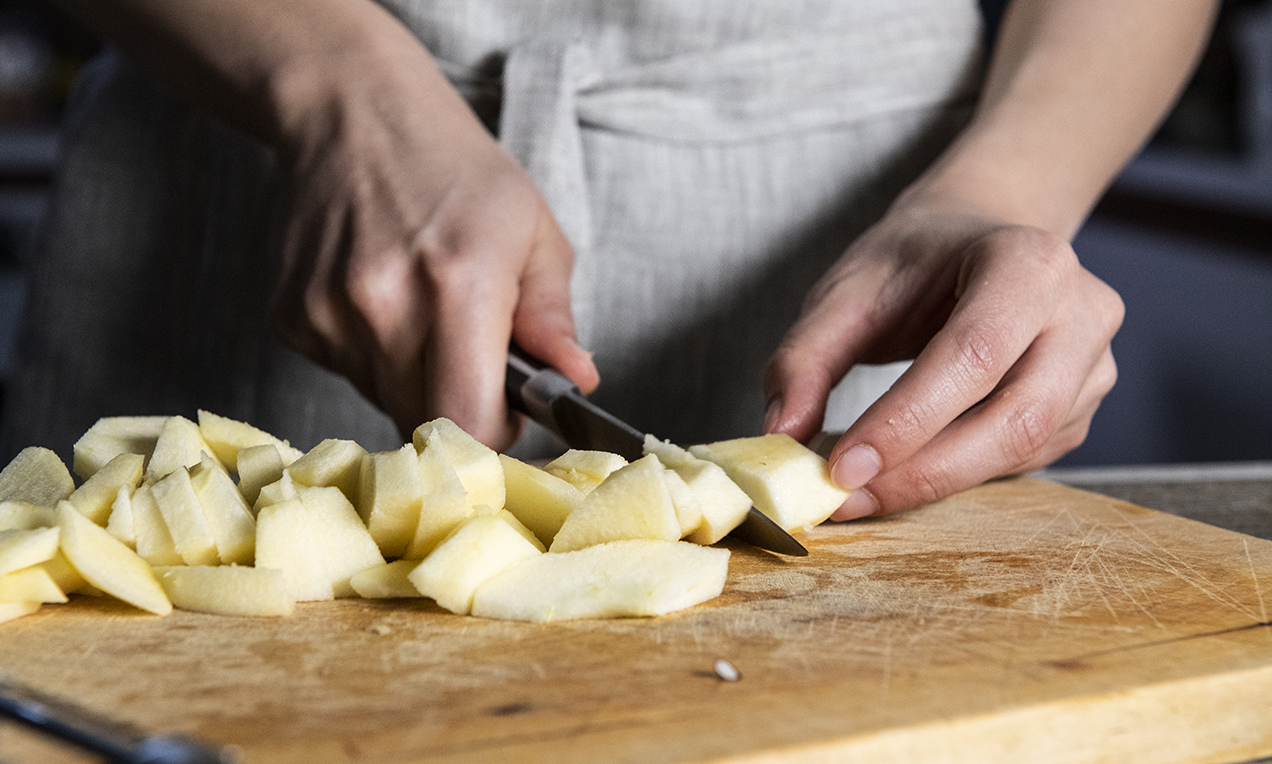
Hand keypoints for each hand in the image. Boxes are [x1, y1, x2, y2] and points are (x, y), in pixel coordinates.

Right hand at [267, 32, 596, 447]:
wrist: (356, 113)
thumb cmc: (458, 172)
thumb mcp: (533, 231)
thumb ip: (554, 318)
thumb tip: (578, 382)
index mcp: (459, 283)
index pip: (471, 424)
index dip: (496, 434)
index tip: (508, 412)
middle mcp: (385, 304)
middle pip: (425, 422)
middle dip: (458, 405)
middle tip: (471, 351)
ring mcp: (328, 313)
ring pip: (384, 399)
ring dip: (413, 376)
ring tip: (421, 306)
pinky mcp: (291, 317)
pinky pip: (345, 372)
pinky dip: (370, 353)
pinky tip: (379, 295)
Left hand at [763, 192, 1122, 517]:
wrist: (975, 239)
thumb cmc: (912, 262)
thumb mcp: (845, 291)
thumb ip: (804, 358)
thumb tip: (781, 434)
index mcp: (1029, 261)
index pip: (970, 356)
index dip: (906, 422)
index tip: (841, 468)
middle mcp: (1082, 311)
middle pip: (1013, 417)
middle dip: (923, 471)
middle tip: (846, 496)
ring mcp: (1093, 363)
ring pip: (1021, 450)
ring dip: (937, 483)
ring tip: (863, 488)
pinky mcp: (1082, 408)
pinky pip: (1024, 460)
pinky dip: (959, 476)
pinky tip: (908, 469)